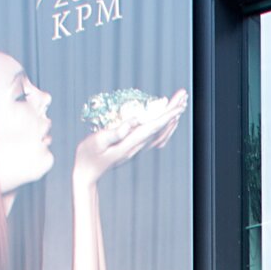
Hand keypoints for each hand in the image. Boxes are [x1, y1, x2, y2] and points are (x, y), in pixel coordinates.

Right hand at [72, 90, 187, 187]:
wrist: (87, 173)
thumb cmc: (88, 156)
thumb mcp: (96, 142)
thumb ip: (114, 132)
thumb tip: (131, 122)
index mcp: (129, 143)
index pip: (153, 127)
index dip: (167, 115)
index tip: (179, 105)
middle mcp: (137, 146)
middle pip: (161, 127)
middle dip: (173, 111)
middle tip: (183, 96)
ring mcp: (136, 148)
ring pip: (161, 132)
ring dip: (171, 118)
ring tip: (180, 104)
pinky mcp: (134, 148)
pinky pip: (155, 137)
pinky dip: (164, 127)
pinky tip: (165, 121)